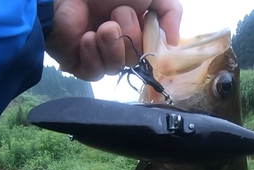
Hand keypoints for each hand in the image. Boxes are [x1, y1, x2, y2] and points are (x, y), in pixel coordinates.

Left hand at [44, 0, 182, 80]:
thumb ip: (172, 12)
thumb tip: (174, 43)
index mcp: (135, 29)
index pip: (152, 51)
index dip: (151, 43)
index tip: (149, 30)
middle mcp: (118, 44)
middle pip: (135, 60)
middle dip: (129, 37)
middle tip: (114, 17)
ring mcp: (99, 55)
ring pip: (116, 68)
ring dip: (110, 44)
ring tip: (100, 27)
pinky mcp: (79, 65)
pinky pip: (96, 73)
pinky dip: (92, 53)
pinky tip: (85, 37)